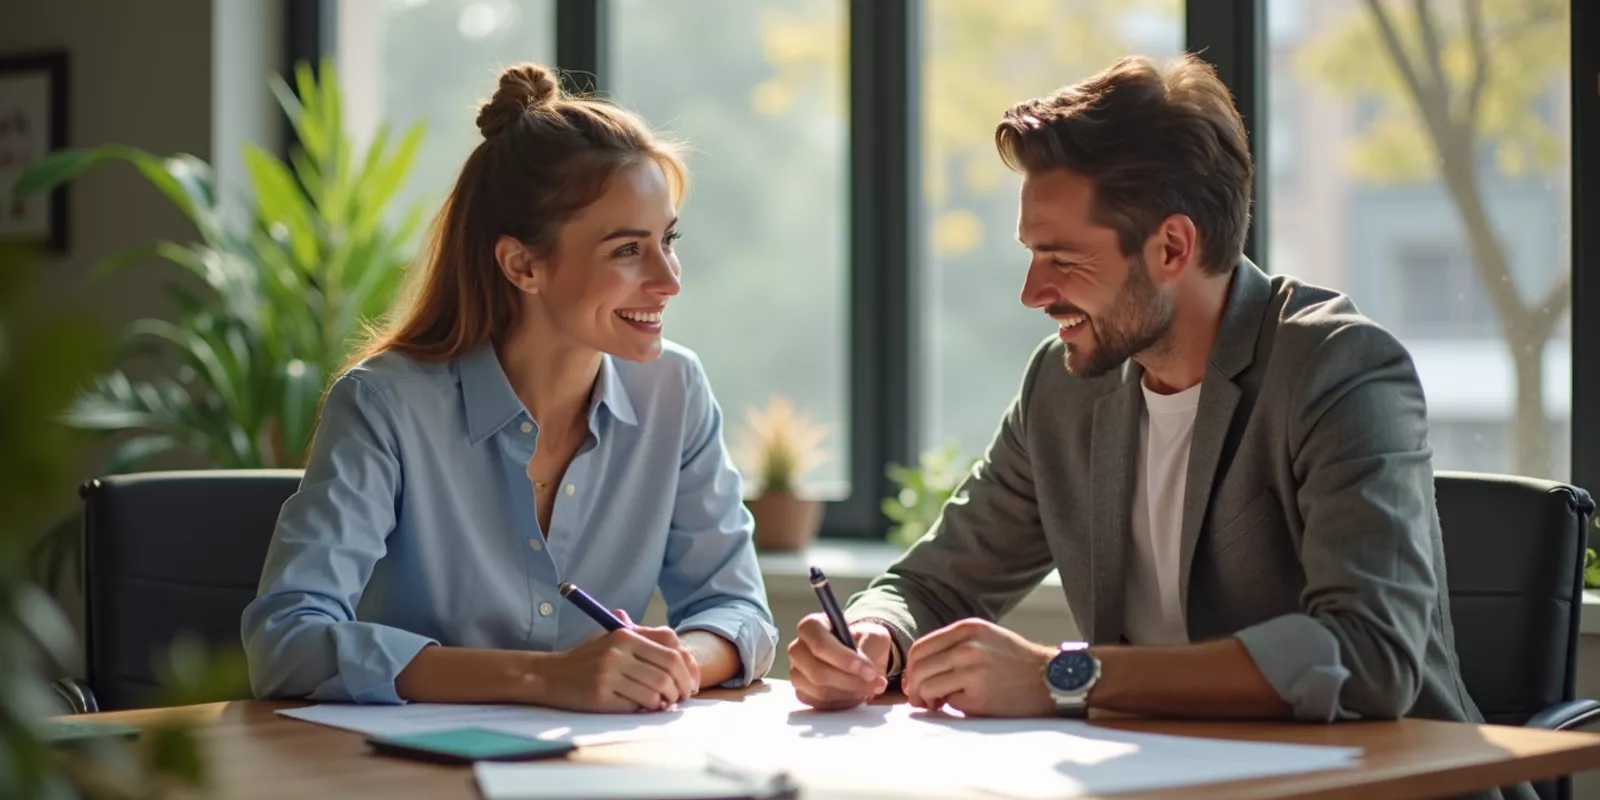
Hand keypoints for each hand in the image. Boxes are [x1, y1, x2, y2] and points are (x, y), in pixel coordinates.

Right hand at [531, 610, 698, 712]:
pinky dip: (647, 708)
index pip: (672, 648)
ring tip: (663, 703)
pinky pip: (638, 704)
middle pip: (669, 669)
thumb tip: (684, 657)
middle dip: (683, 687)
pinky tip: (644, 706)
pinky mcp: (601, 694)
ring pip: (657, 690)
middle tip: (683, 696)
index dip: (689, 667)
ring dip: (666, 700)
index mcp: (625, 634)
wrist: (548, 675)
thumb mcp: (612, 639)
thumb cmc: (587, 659)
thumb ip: (646, 641)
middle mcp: (618, 650)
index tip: (692, 681)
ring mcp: (609, 672)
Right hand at [788, 615, 892, 709]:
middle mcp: (798, 648)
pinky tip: (855, 694)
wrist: (861, 658)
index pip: (819, 642)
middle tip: (875, 682)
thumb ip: (871, 648)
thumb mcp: (874, 636)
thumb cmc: (864, 641)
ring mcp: (797, 672)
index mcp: (812, 626)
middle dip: (849, 680)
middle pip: (816, 671)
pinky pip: (819, 704)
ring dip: (848, 693)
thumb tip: (867, 669)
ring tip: (869, 688)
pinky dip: (841, 703)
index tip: (868, 670)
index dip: (843, 658)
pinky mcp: (802, 692)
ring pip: (818, 690)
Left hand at [902, 619, 1054, 717]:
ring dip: (927, 700)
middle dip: (913, 688)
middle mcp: (967, 646)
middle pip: (918, 668)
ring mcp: (972, 670)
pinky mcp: (979, 694)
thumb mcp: (986, 638)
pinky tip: (965, 705)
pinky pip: (949, 702)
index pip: (920, 647)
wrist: (1051, 678)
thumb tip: (918, 669)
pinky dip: (951, 706)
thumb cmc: (1017, 661)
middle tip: (920, 700)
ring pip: (927, 686)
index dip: (911, 668)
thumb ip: (954, 646)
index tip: (914, 682)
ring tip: (938, 704)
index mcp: (967, 629)